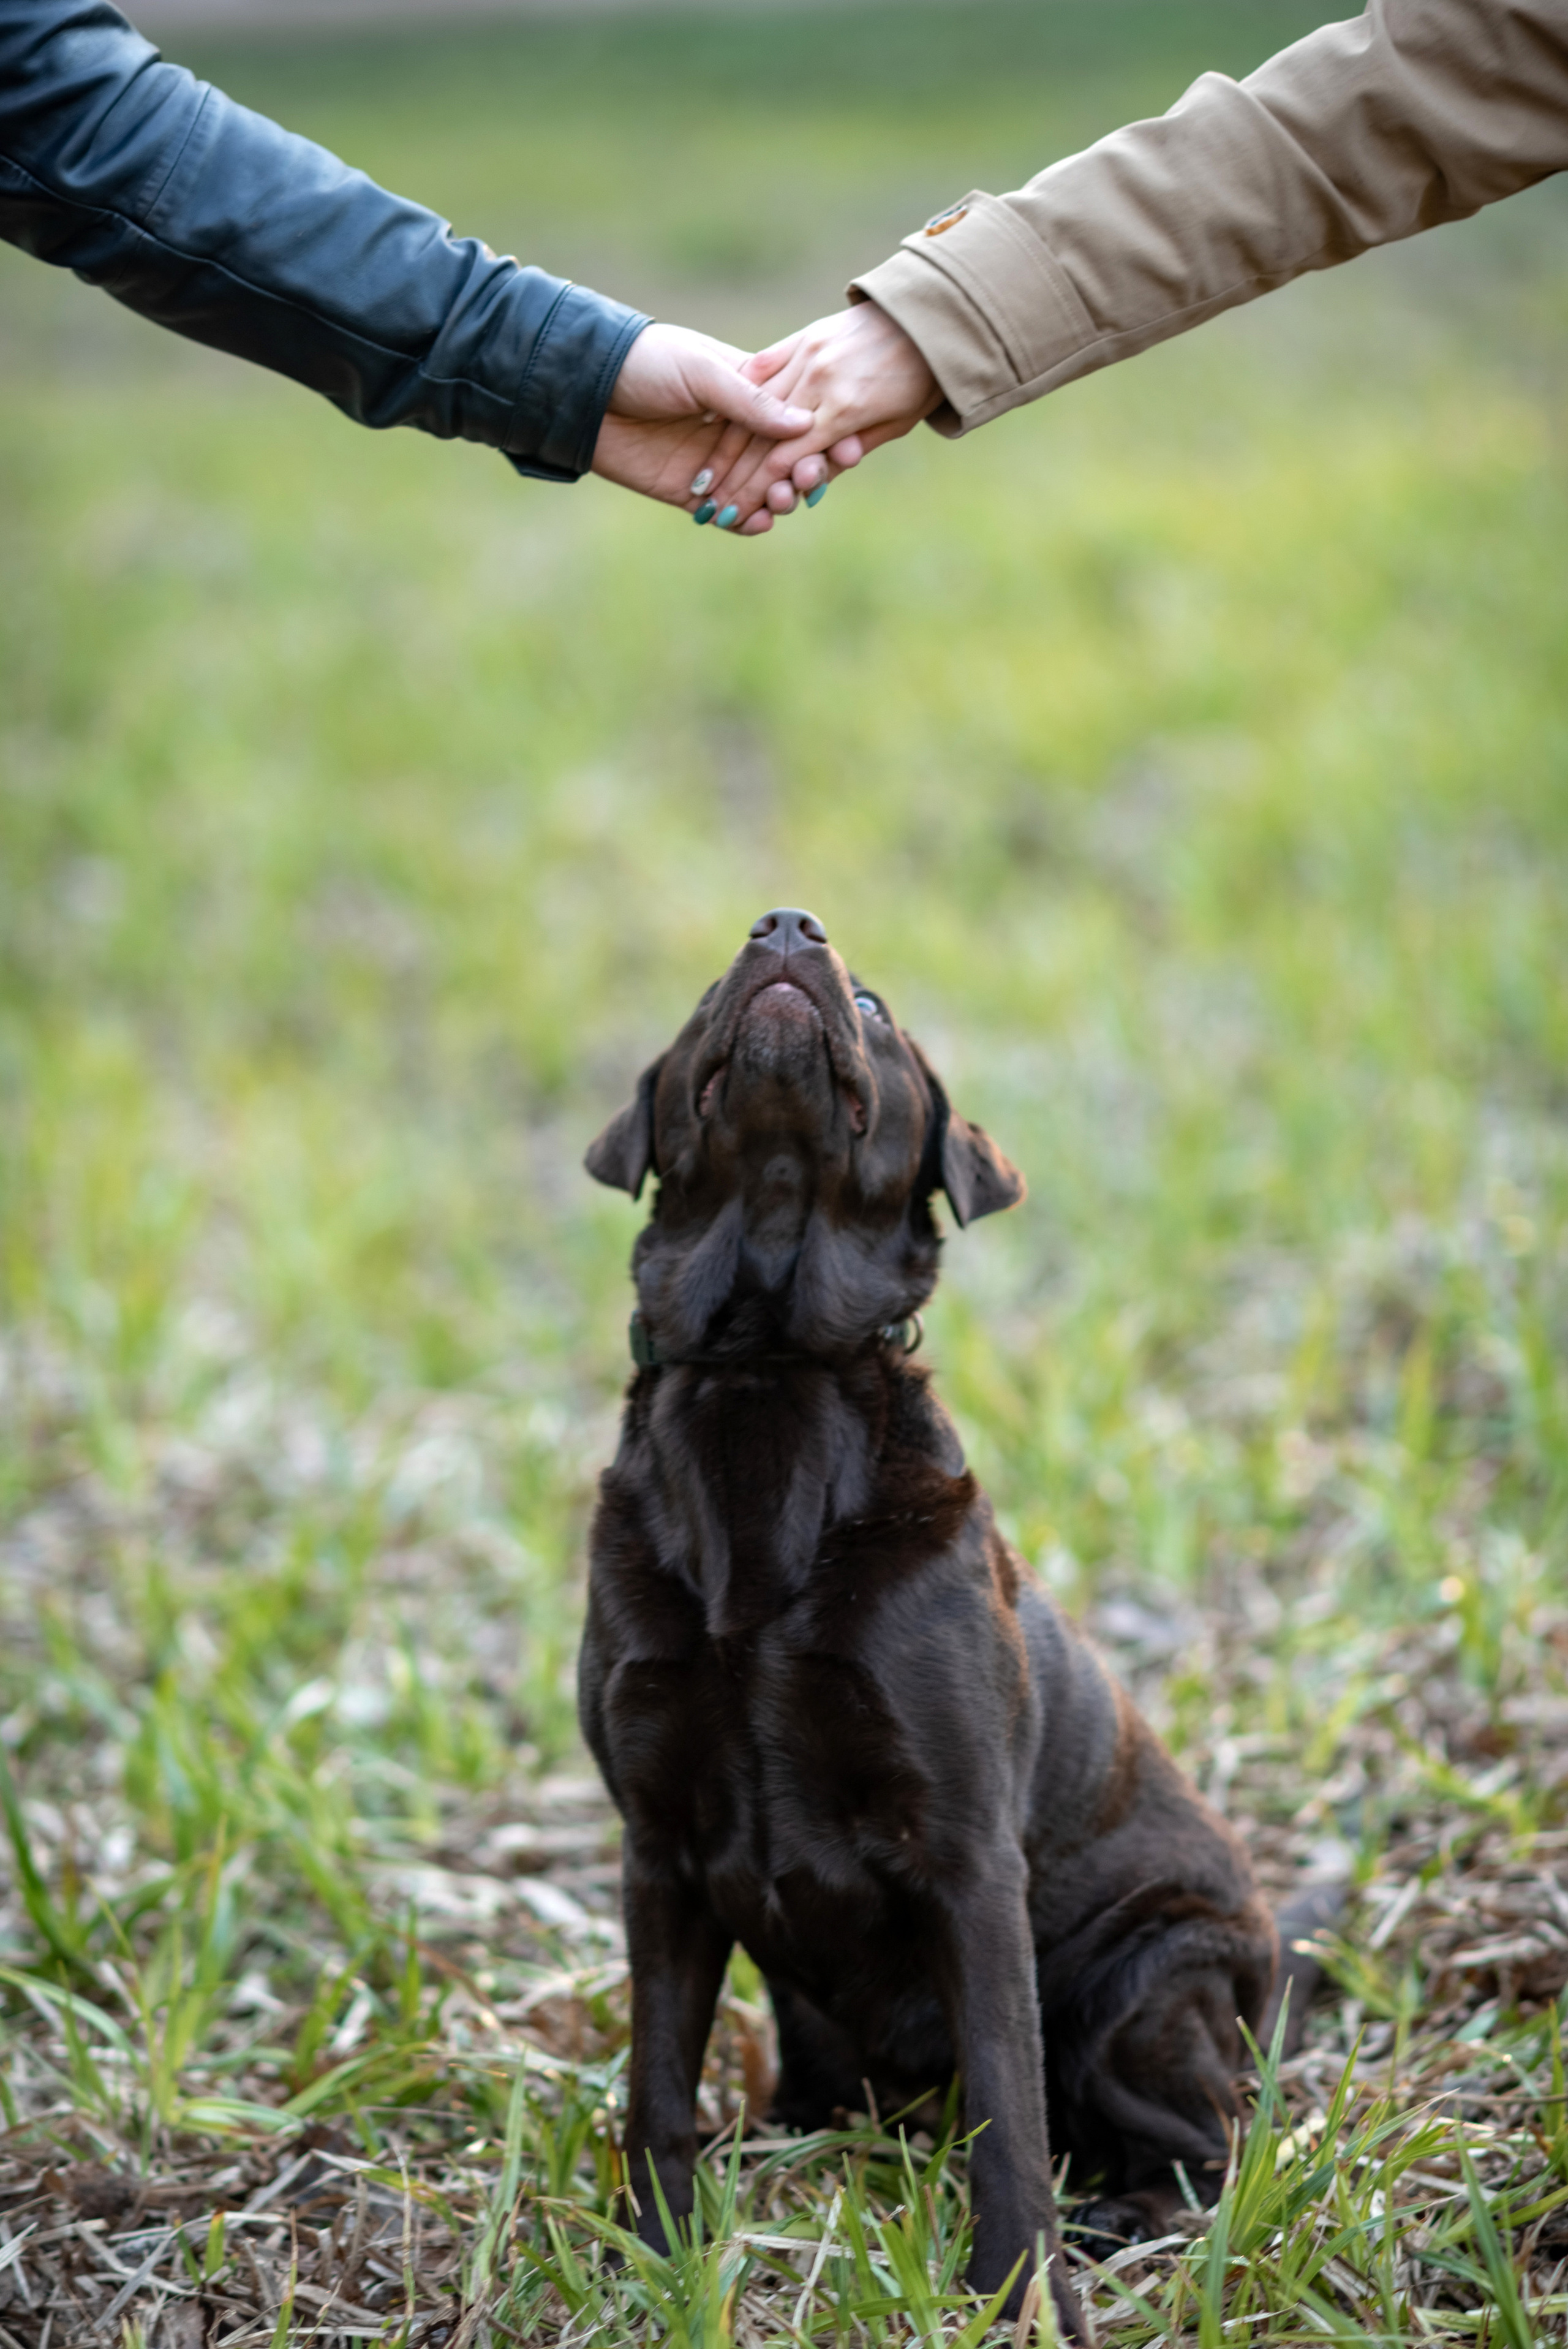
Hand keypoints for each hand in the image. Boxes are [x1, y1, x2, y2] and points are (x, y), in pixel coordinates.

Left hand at [591, 322, 813, 535]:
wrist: (585, 387)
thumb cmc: (645, 361)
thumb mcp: (701, 371)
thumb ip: (750, 400)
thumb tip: (804, 423)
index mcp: (748, 391)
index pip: (798, 420)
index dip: (824, 437)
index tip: (849, 449)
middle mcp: (738, 431)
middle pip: (787, 461)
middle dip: (806, 473)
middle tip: (812, 480)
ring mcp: (717, 465)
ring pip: (763, 491)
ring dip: (780, 498)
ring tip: (784, 500)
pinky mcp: (692, 493)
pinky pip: (730, 515)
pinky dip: (748, 523)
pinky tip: (761, 523)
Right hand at [698, 302, 940, 528]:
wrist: (931, 315)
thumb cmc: (922, 378)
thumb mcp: (896, 424)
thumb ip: (849, 448)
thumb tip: (812, 479)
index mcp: (844, 409)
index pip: (785, 460)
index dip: (753, 491)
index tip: (729, 515)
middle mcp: (820, 380)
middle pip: (763, 438)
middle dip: (732, 478)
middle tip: (709, 507)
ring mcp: (809, 353)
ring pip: (754, 406)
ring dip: (726, 445)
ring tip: (707, 476)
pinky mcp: (804, 336)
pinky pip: (763, 367)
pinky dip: (740, 396)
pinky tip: (715, 421)